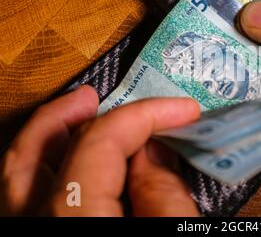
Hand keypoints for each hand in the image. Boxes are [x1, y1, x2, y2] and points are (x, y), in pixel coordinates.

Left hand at [0, 86, 200, 215]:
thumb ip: (164, 196)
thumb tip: (154, 152)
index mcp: (74, 220)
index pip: (101, 142)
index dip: (145, 116)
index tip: (183, 111)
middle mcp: (34, 225)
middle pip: (37, 151)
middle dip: (68, 115)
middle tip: (93, 96)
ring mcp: (28, 233)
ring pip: (17, 174)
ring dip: (47, 137)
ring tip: (74, 115)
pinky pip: (24, 199)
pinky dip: (44, 170)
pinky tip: (68, 166)